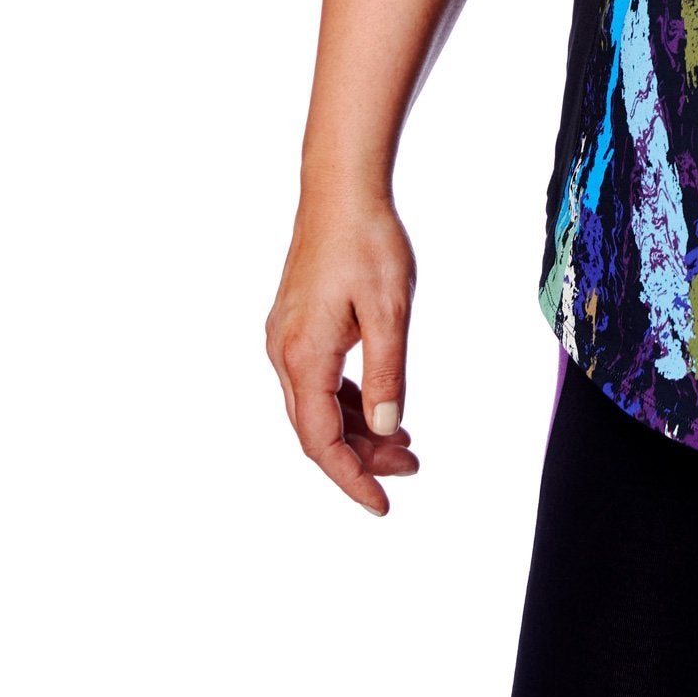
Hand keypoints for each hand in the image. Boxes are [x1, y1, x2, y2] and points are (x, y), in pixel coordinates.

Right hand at [265, 193, 420, 516]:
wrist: (341, 191)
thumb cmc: (368, 243)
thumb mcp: (390, 312)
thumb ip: (387, 374)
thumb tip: (385, 430)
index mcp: (303, 357)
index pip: (320, 441)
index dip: (351, 479)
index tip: (381, 505)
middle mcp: (284, 353)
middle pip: (318, 428)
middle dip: (362, 457)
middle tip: (412, 467)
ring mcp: (287, 339)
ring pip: (319, 405)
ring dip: (358, 429)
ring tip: (405, 444)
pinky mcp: (297, 325)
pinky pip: (319, 379)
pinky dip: (348, 401)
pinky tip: (378, 406)